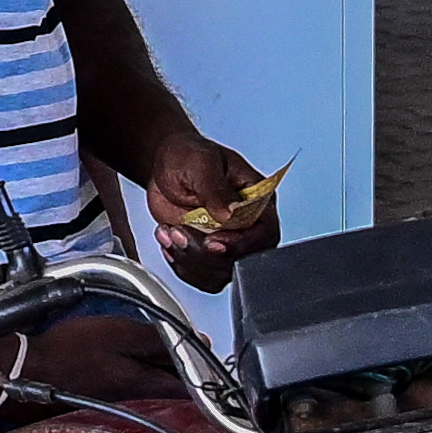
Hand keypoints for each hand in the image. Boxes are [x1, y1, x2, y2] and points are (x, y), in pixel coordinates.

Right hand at [24, 301, 240, 432]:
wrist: (26, 370)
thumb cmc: (69, 351)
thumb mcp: (119, 333)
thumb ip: (158, 339)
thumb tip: (194, 342)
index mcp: (146, 384)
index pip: (191, 387)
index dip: (210, 376)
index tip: (221, 364)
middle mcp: (137, 399)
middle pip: (176, 390)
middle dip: (192, 374)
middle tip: (201, 356)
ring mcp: (120, 401)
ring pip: (157, 389)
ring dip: (170, 374)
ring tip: (176, 357)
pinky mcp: (103, 398)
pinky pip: (136, 388)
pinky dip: (147, 375)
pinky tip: (141, 365)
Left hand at [134, 128, 279, 286]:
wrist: (165, 167)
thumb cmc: (188, 156)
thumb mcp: (201, 163)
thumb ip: (216, 188)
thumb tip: (230, 212)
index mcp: (257, 200)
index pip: (265, 233)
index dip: (241, 244)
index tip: (213, 241)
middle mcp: (246, 225)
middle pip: (243, 260)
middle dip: (206, 254)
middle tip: (180, 232)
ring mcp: (227, 241)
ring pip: (220, 274)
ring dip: (190, 260)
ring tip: (171, 232)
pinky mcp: (207, 253)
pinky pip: (202, 276)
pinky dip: (181, 264)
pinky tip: (169, 240)